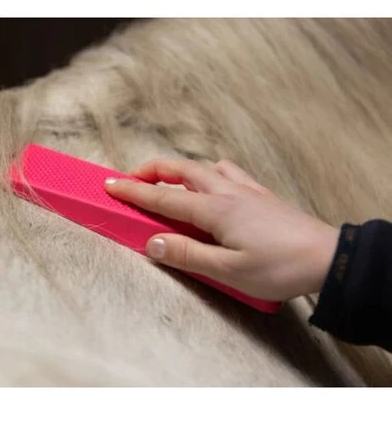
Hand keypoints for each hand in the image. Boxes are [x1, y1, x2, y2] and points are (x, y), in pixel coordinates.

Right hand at [104, 159, 339, 301]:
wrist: (327, 258)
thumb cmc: (279, 267)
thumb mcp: (228, 270)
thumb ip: (188, 255)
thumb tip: (152, 243)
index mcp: (214, 210)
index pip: (163, 198)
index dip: (134, 192)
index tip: (110, 186)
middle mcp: (227, 192)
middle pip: (181, 170)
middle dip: (151, 171)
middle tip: (131, 179)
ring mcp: (245, 189)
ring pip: (204, 167)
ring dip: (179, 170)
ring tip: (168, 182)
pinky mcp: (260, 193)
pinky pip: (228, 172)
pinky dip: (208, 172)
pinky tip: (211, 186)